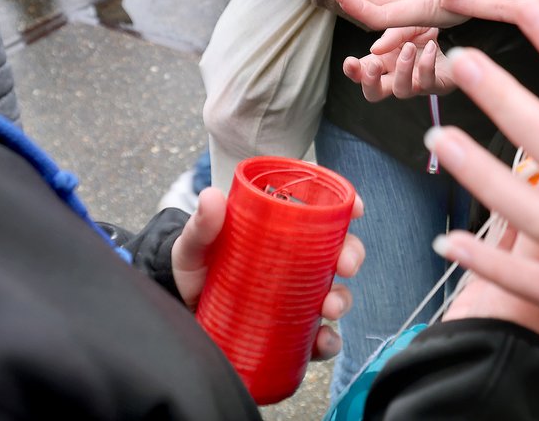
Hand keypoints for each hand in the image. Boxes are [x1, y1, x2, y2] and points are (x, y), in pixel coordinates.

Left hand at [173, 188, 366, 359]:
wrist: (182, 313)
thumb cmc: (196, 269)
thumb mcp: (195, 245)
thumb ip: (202, 225)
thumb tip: (211, 197)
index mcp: (281, 229)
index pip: (321, 210)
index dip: (345, 206)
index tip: (356, 210)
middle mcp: (297, 260)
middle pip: (339, 250)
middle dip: (352, 254)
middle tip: (345, 265)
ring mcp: (297, 295)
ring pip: (336, 292)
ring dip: (343, 298)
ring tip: (330, 307)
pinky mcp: (291, 329)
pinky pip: (319, 337)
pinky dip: (328, 341)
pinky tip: (322, 341)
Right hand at [342, 26, 455, 100]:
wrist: (453, 38)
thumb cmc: (423, 35)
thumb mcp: (405, 26)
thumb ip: (391, 36)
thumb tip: (375, 49)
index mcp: (383, 62)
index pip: (360, 73)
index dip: (352, 72)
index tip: (350, 62)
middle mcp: (396, 77)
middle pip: (374, 94)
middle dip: (370, 82)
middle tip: (375, 64)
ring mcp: (415, 85)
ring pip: (401, 91)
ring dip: (402, 69)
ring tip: (410, 47)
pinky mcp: (436, 86)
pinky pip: (428, 82)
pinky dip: (428, 64)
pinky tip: (431, 46)